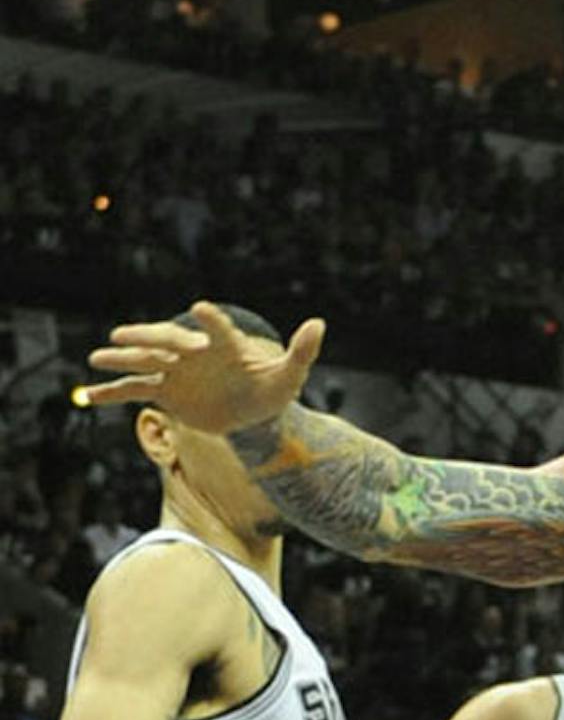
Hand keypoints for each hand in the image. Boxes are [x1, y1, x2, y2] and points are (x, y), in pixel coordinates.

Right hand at [84, 299, 324, 433]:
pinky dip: (112, 394)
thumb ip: (301, 351)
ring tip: (97, 357)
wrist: (252, 410)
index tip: (200, 309)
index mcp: (224, 346)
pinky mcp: (165, 392)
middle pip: (166, 340)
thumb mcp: (290, 375)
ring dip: (121, 360)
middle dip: (145, 337)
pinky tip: (87, 397)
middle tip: (121, 334)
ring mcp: (175, 372)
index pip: (216, 329)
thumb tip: (319, 323)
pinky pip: (134, 391)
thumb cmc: (272, 388)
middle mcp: (193, 354)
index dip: (210, 320)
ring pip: (143, 363)